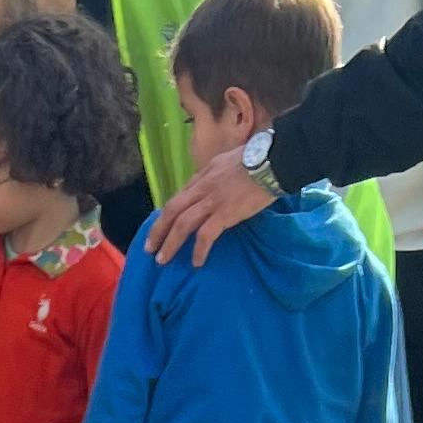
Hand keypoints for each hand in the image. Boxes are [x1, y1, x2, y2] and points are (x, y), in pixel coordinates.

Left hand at [145, 150, 271, 266]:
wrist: (272, 160)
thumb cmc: (256, 160)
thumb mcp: (226, 162)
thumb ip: (214, 176)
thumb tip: (209, 189)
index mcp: (203, 175)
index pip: (179, 196)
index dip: (167, 215)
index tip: (160, 228)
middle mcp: (202, 188)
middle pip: (172, 210)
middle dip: (158, 231)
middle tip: (149, 249)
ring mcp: (212, 201)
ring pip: (182, 223)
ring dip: (170, 243)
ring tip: (163, 260)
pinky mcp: (225, 213)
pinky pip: (205, 235)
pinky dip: (199, 250)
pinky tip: (196, 262)